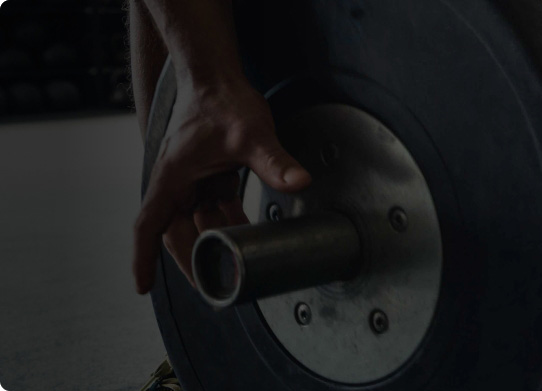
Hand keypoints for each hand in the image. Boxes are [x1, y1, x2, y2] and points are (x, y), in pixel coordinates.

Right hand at [133, 80, 311, 293]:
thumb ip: (273, 161)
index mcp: (171, 177)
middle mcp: (177, 183)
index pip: (149, 226)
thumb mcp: (251, 134)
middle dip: (192, 262)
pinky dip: (229, 226)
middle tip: (213, 289)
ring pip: (200, 223)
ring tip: (234, 271)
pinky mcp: (211, 176)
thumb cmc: (221, 101)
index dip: (142, 258)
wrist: (218, 77)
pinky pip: (216, 209)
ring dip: (215, 245)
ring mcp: (193, 180)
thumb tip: (298, 182)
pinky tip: (249, 240)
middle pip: (178, 233)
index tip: (141, 287)